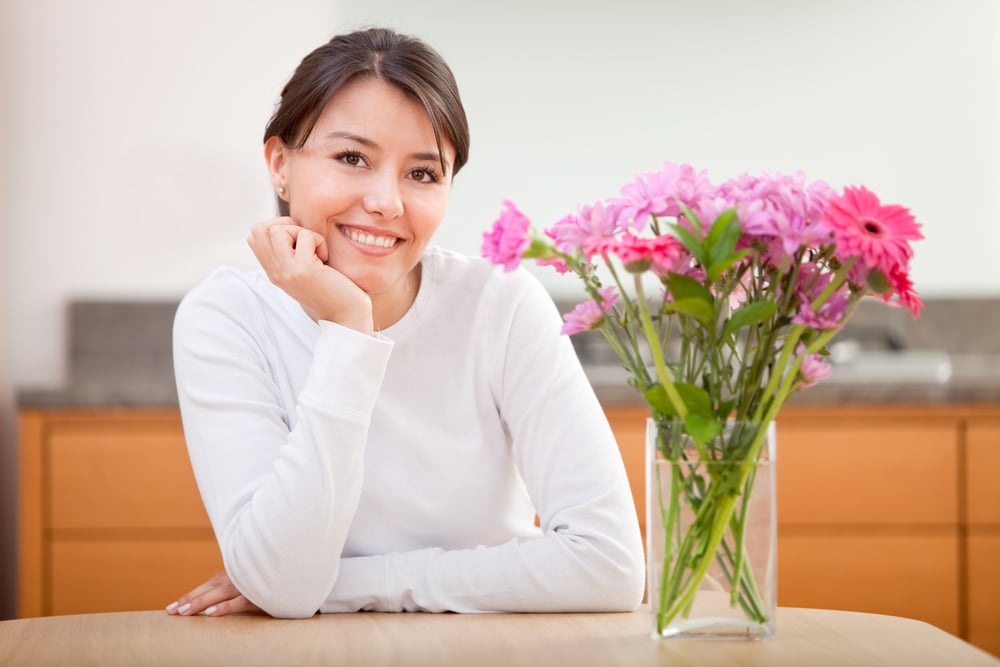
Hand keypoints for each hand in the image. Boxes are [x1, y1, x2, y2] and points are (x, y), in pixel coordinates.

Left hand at [165, 571, 263, 616]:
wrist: (286, 575)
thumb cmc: (264, 580)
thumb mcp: (243, 582)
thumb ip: (227, 588)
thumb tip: (208, 604)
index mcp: (230, 575)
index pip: (204, 588)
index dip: (187, 597)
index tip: (171, 607)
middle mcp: (234, 578)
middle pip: (206, 590)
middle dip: (187, 601)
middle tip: (171, 611)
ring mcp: (245, 586)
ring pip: (218, 595)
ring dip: (200, 603)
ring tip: (184, 612)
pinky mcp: (256, 595)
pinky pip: (237, 602)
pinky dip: (223, 607)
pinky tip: (210, 613)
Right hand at [247, 218, 373, 332]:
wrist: (346, 317)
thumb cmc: (333, 290)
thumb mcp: (304, 270)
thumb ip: (291, 253)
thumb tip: (288, 223)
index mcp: (273, 271)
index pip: (254, 235)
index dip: (276, 226)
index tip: (298, 240)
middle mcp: (275, 272)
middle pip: (259, 229)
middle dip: (286, 225)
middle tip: (305, 241)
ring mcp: (287, 271)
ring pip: (277, 229)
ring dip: (301, 231)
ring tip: (315, 250)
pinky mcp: (303, 270)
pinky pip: (305, 236)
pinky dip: (320, 241)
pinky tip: (326, 258)